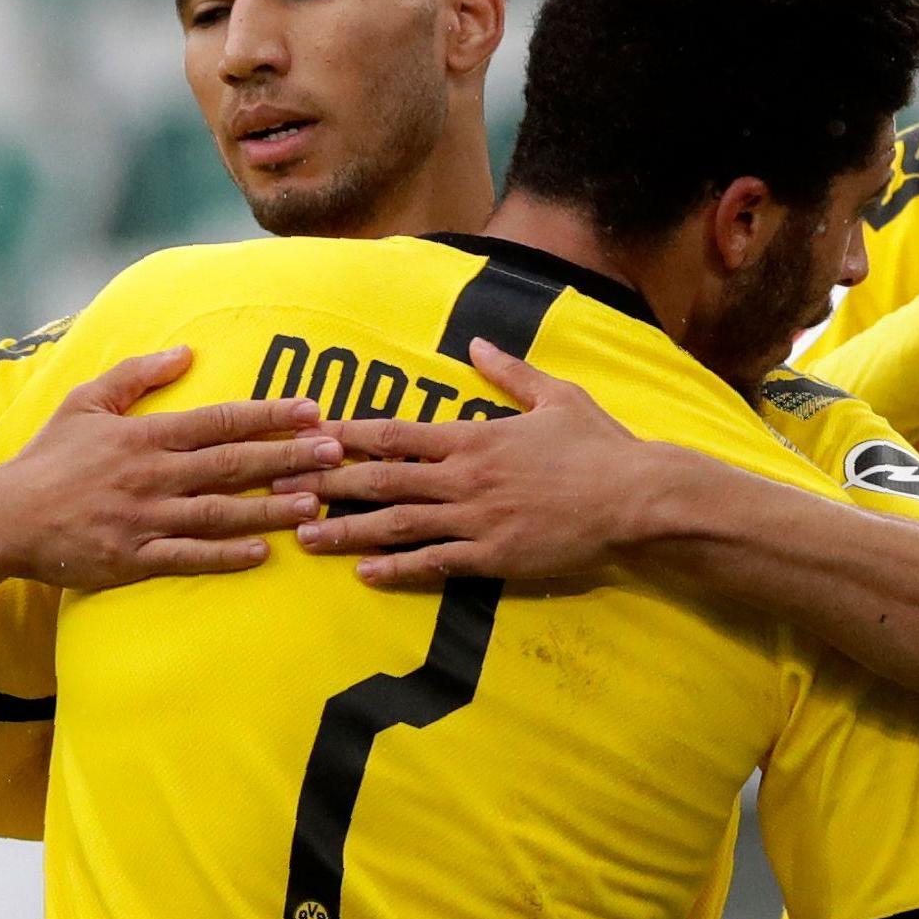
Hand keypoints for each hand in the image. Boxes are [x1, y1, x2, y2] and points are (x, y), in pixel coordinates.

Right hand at [0, 346, 341, 587]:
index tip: (311, 410)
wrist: (1, 517)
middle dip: (287, 456)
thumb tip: (186, 350)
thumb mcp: (86, 402)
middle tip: (334, 452)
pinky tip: (263, 553)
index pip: (219, 420)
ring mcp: (143, 519)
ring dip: (270, 509)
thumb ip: (137, 374)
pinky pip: (187, 558)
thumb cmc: (48, 458)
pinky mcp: (133, 559)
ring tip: (315, 503)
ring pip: (219, 513)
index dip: (268, 414)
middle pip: (231, 463)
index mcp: (144, 436)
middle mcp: (150, 475)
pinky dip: (225, 556)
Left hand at [277, 338, 666, 584]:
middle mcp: (465, 477)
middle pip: (380, 478)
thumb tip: (476, 345)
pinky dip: (397, 569)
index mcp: (475, 436)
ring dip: (347, 530)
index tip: (308, 436)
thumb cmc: (601, 445)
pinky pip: (435, 564)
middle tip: (281, 487)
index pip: (396, 433)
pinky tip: (365, 573)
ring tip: (305, 537)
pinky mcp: (494, 557)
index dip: (347, 435)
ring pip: (397, 524)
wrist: (637, 498)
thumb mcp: (557, 395)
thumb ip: (510, 372)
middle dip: (326, 482)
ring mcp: (476, 520)